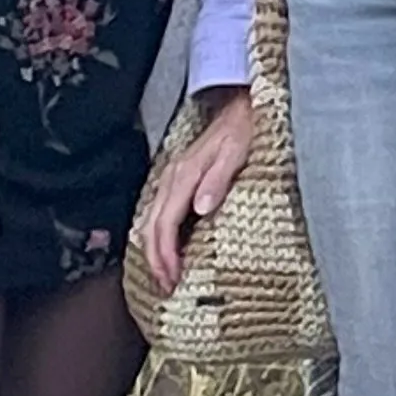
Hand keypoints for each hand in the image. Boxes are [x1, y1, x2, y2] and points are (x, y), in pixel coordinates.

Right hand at [138, 89, 254, 290]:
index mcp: (184, 175)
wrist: (242, 108)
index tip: (173, 278)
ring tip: (163, 276)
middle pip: (151, 226)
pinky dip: (158, 235)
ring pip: (150, 220)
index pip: (166, 222)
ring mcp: (172, 179)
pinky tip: (166, 250)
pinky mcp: (178, 181)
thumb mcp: (239, 152)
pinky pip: (159, 213)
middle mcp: (172, 178)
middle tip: (166, 287)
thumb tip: (201, 208)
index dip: (166, 253)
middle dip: (155, 259)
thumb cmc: (245, 131)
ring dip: (154, 250)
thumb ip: (220, 179)